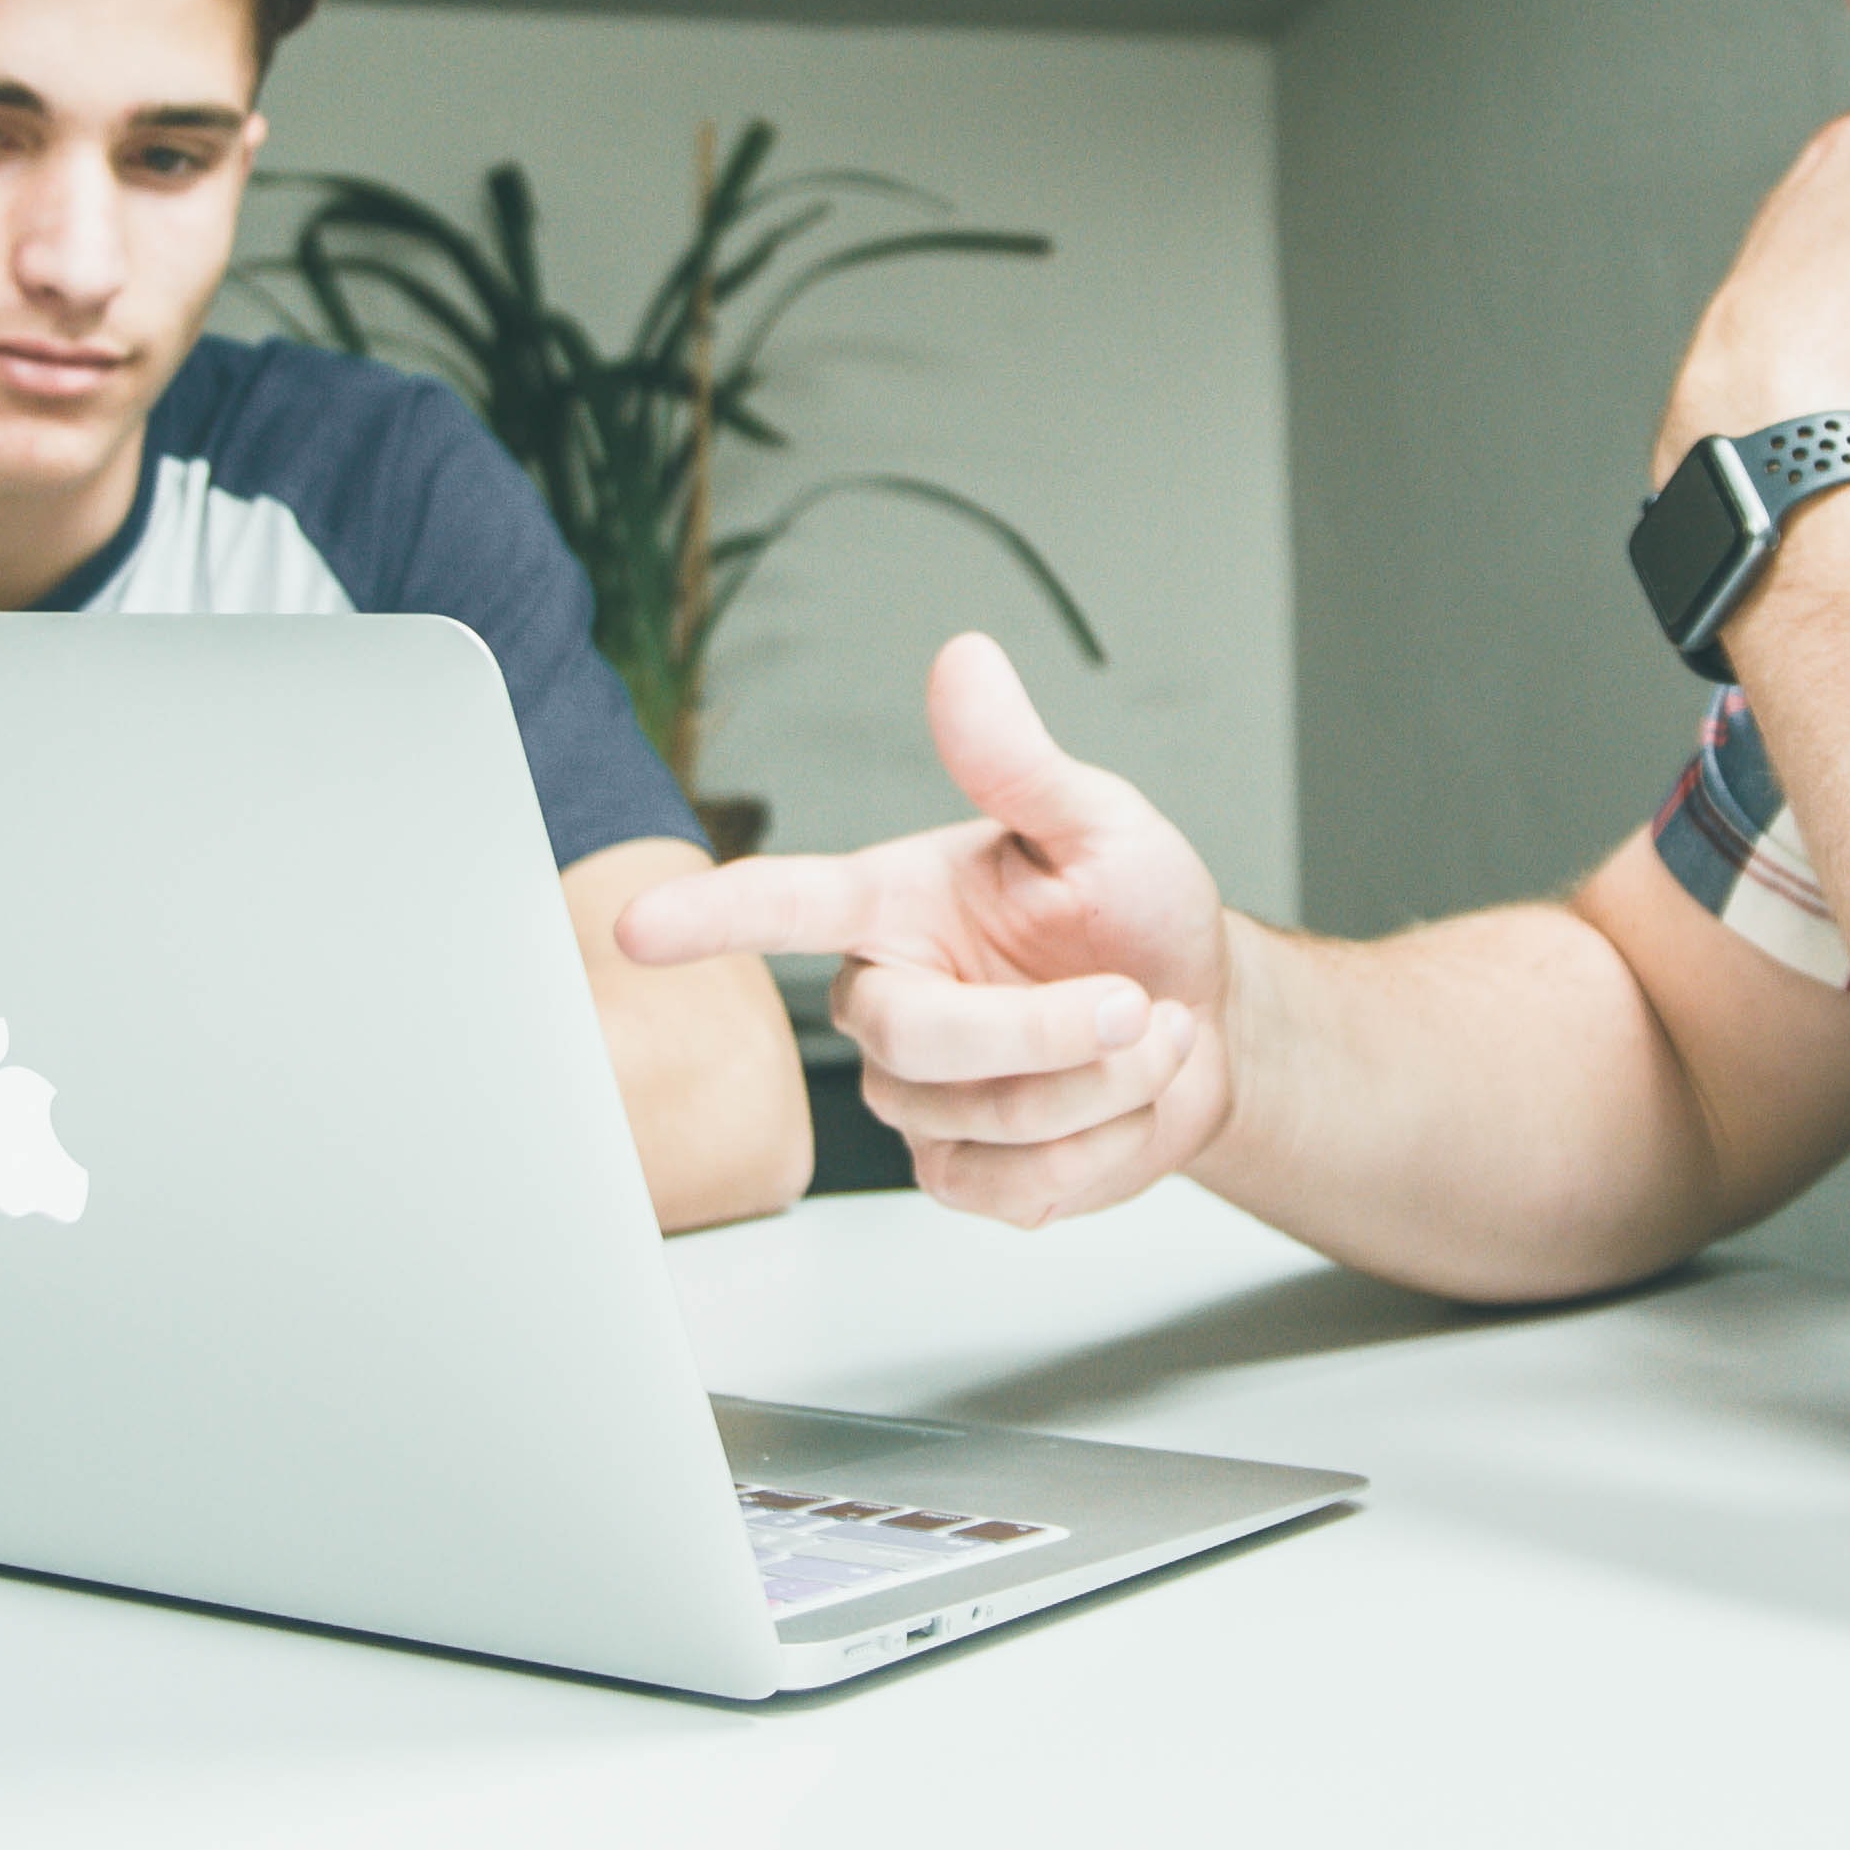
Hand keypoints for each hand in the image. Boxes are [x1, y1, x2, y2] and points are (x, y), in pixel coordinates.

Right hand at [614, 633, 1231, 1225]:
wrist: (1210, 1025)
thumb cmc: (1139, 915)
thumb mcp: (1099, 824)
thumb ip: (1019, 763)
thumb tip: (964, 662)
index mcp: (897, 904)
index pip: (786, 906)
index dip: (712, 916)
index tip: (639, 929)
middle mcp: (891, 998)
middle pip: (913, 1038)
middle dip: (1046, 1031)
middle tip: (1135, 1003)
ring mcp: (919, 1097)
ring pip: (983, 1119)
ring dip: (1101, 1085)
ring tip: (1145, 1035)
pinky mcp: (960, 1172)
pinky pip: (1011, 1188)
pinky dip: (1101, 1150)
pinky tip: (1121, 1104)